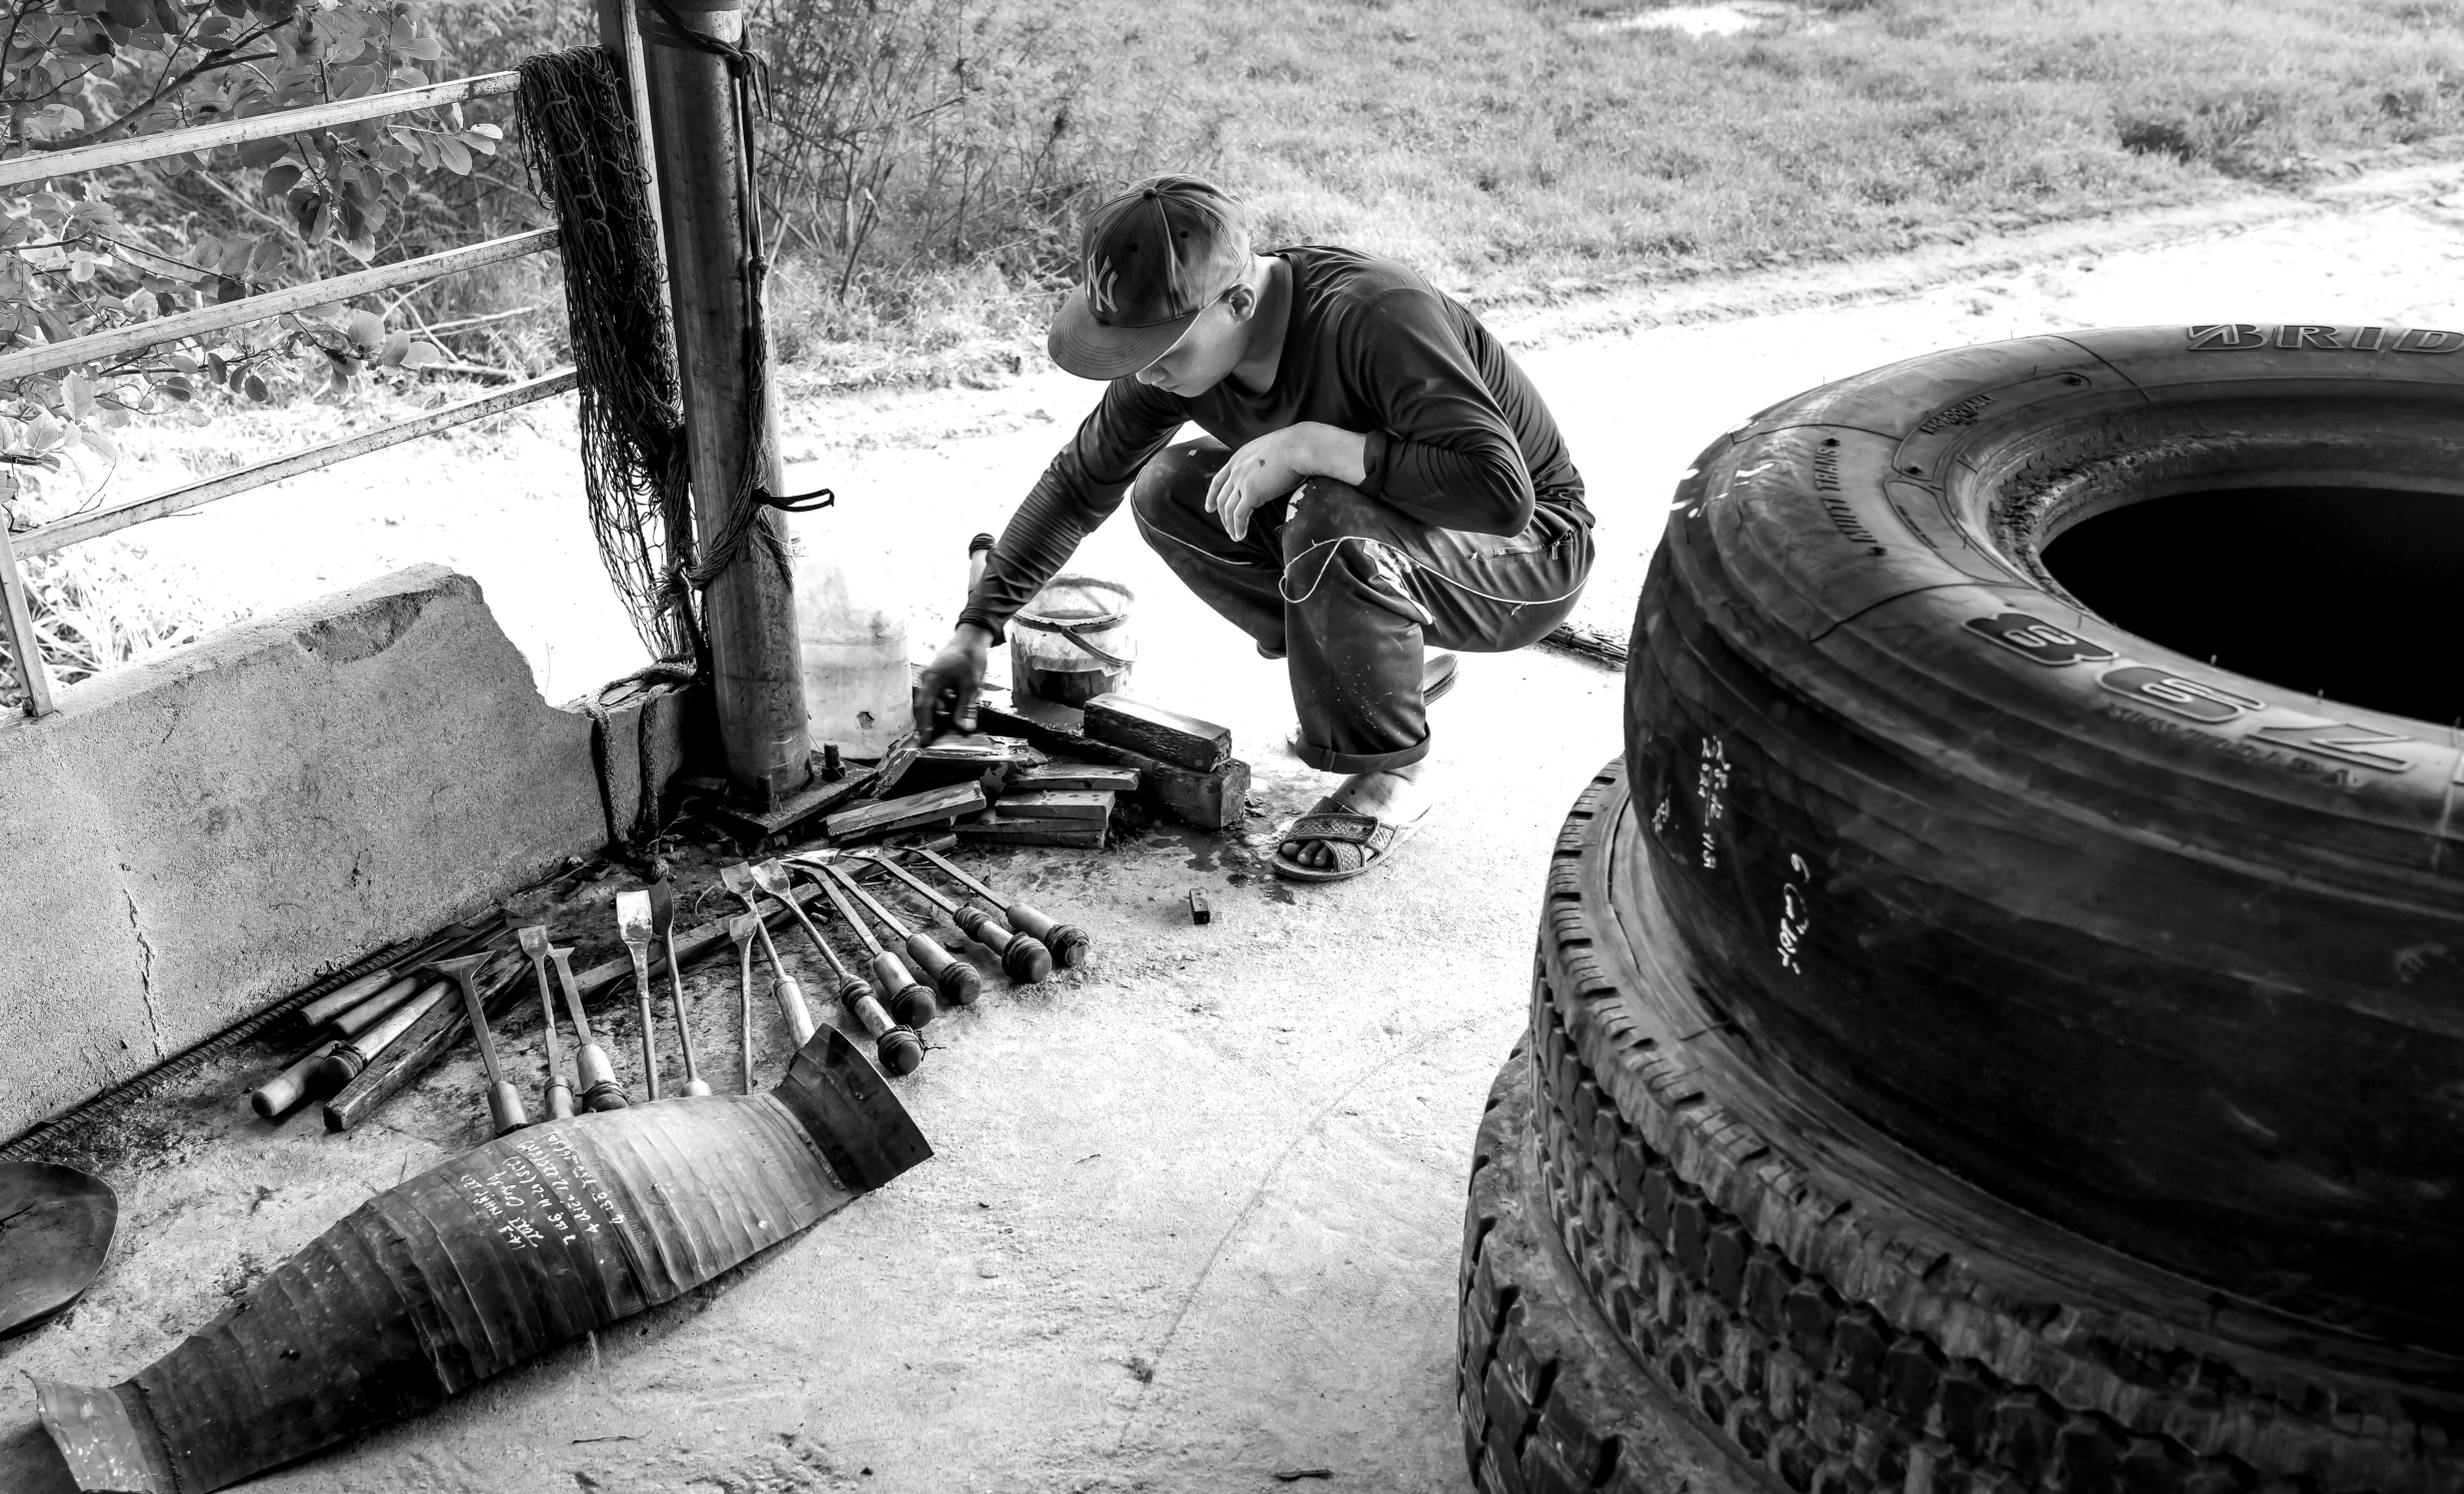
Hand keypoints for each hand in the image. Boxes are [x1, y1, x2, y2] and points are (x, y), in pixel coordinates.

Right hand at [912, 623, 994, 740]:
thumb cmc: (970, 657)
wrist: (972, 638)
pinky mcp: (940, 681)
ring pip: (934, 704)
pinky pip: (939, 698)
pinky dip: (945, 707)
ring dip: (940, 716)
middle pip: (926, 707)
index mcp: (932, 679)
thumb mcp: (971, 684)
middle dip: (931, 724)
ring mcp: (933, 680)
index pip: (924, 706)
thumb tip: (964, 728)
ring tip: (946, 731)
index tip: (924, 741)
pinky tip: (954, 715)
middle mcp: (928, 680)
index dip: (924, 725)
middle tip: (933, 742)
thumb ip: (966, 707)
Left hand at [1205, 425, 1307, 541]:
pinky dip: (1238, 528)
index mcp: (1238, 458)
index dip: (1212, 496)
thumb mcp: (1266, 450)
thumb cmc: (1293, 446)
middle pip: (1222, 498)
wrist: (1298, 446)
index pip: (1218, 480)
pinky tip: (1240, 536)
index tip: (1209, 508)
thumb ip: (1260, 462)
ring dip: (1230, 525)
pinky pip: (1240, 515)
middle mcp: (1236, 470)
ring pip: (1228, 509)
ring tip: (1235, 536)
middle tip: (1227, 527)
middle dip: (1222, 515)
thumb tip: (1268, 472)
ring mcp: (1242, 482)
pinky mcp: (1251, 493)